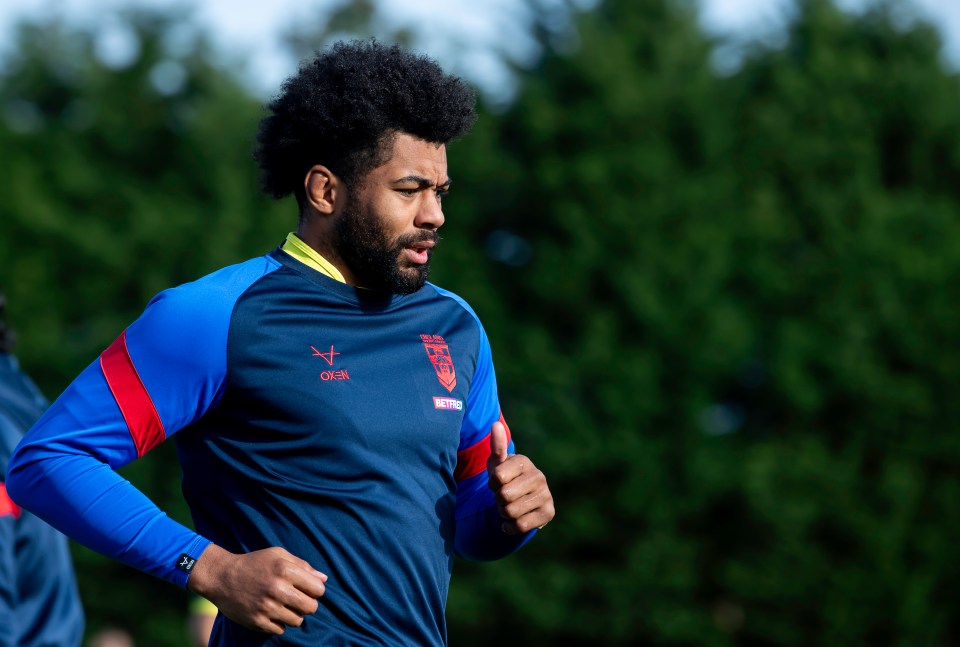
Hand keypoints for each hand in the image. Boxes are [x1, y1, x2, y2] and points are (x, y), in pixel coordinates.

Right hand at [187, 544, 327, 634]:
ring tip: (283, 606)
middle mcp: (277, 589)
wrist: (222, 576)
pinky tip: (272, 613)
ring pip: (297, 621)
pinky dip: (279, 623)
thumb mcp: (278, 555)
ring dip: (294, 615)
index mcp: (285, 570)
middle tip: (298, 600)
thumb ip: (302, 565)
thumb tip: (323, 579)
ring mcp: (266, 607)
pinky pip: (280, 630)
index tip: (308, 590)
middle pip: (311, 608)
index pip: (318, 590)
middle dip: (308, 605)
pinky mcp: (256, 621)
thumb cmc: (254, 563)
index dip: (316, 591)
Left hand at [486, 421, 554, 534]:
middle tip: (504, 496)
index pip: (497, 477)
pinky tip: (513, 521)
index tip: (498, 482)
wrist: (520, 500)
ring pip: (511, 511)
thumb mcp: (497, 463)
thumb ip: (496, 446)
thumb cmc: (505, 478)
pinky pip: (521, 525)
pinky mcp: (549, 513)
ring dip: (504, 513)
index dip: (492, 483)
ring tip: (510, 506)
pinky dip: (510, 527)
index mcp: (524, 461)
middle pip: (504, 496)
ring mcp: (546, 495)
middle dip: (497, 500)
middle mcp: (539, 476)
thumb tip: (495, 424)